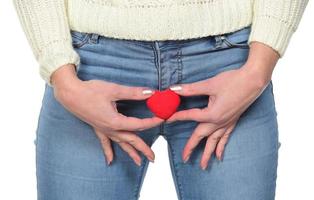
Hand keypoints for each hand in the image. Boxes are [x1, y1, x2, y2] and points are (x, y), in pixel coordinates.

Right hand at [51, 64, 163, 165]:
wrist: (69, 93)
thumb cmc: (90, 91)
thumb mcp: (114, 90)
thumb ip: (133, 93)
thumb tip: (150, 93)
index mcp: (116, 121)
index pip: (138, 125)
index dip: (152, 122)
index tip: (162, 119)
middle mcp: (110, 129)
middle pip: (131, 140)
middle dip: (143, 149)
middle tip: (153, 157)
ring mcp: (103, 130)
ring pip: (120, 144)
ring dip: (130, 153)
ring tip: (139, 162)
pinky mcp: (97, 128)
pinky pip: (105, 142)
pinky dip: (108, 151)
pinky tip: (110, 161)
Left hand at [166, 42, 278, 169]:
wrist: (254, 80)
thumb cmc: (233, 80)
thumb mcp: (210, 85)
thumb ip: (191, 89)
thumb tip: (174, 89)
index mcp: (212, 114)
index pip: (190, 117)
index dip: (176, 117)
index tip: (166, 120)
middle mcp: (219, 122)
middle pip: (202, 136)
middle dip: (192, 148)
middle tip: (185, 159)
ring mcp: (227, 123)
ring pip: (215, 142)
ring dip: (208, 154)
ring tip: (203, 166)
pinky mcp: (233, 121)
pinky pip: (226, 138)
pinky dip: (221, 147)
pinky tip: (219, 156)